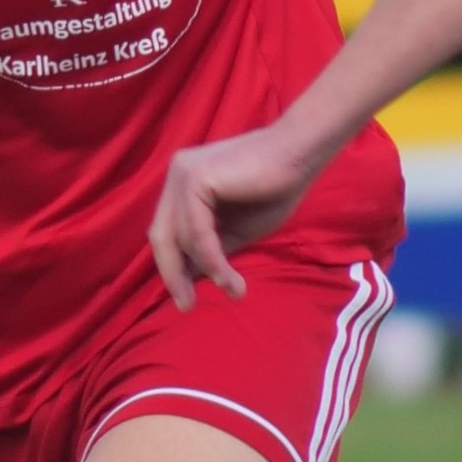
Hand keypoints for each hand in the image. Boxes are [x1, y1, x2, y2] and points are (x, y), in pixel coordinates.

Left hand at [148, 123, 322, 308]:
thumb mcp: (235, 230)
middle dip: (173, 274)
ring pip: (180, 238)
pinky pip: (197, 232)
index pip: (166, 231)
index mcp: (183, 183)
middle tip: (186, 306)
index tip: (186, 297)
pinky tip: (229, 279)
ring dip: (205, 270)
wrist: (300, 156)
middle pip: (161, 235)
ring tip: (232, 290)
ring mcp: (183, 175)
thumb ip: (210, 250)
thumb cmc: (275, 189)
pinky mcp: (195, 179)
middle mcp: (176, 175)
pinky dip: (212, 259)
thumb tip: (189, 280)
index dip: (172, 267)